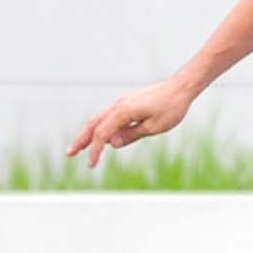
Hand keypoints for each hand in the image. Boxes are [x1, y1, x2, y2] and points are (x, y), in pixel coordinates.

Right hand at [68, 76, 196, 167]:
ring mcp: (123, 102)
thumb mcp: (154, 127)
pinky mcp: (129, 102)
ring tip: (81, 147)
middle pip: (94, 124)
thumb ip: (132, 135)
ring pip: (100, 119)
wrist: (181, 87)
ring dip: (89, 132)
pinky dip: (102, 126)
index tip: (91, 165)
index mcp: (123, 112)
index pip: (102, 134)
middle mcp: (119, 105)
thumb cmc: (171, 107)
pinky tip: (104, 136)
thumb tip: (112, 144)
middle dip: (81, 140)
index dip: (95, 150)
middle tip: (70, 154)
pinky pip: (110, 116)